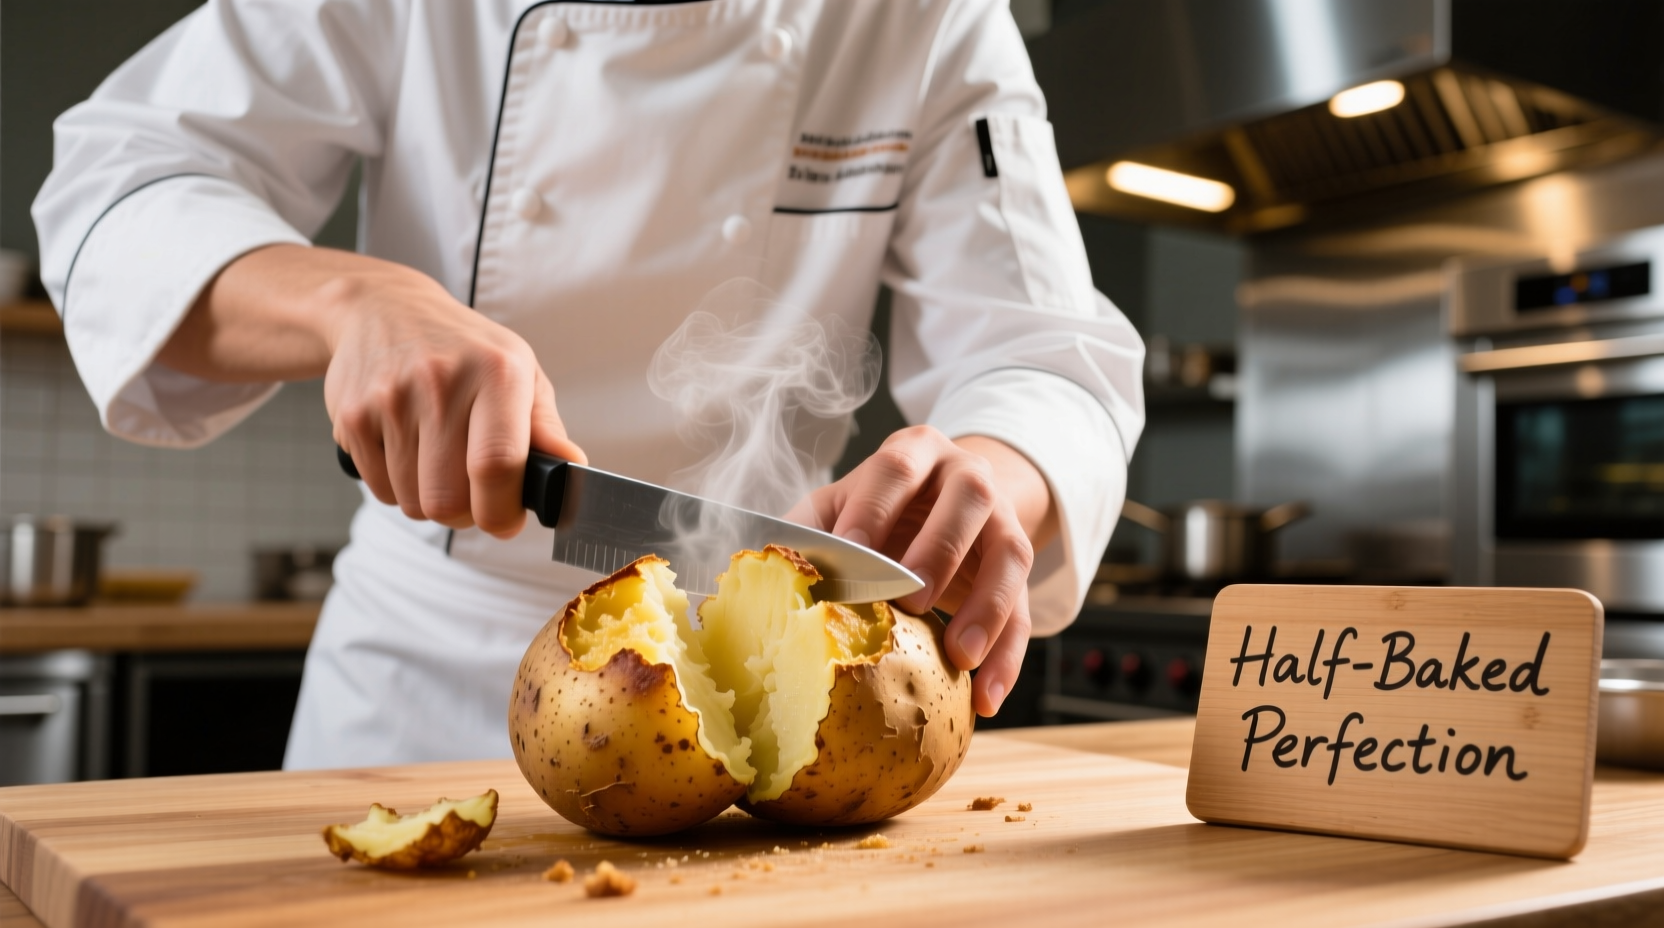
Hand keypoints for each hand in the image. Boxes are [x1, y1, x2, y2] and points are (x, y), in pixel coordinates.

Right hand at [159, 245, 585, 536]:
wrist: (383, 309)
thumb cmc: (464, 349)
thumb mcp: (519, 372)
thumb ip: (545, 428)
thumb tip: (572, 470)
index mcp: (497, 372)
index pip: (496, 465)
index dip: (502, 511)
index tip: (507, 520)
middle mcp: (441, 383)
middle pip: (448, 500)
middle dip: (466, 513)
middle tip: (473, 492)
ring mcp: (391, 400)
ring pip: (413, 503)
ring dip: (430, 499)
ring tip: (438, 461)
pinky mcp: (352, 417)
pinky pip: (380, 491)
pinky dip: (398, 487)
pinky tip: (408, 450)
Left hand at [786, 426, 1057, 715]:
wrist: (945, 498)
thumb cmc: (877, 509)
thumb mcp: (839, 506)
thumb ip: (808, 532)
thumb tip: (767, 570)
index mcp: (914, 452)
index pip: (896, 471)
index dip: (874, 511)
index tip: (853, 557)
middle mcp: (966, 475)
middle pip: (967, 500)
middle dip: (939, 551)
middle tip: (912, 602)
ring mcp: (1002, 519)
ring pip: (1009, 554)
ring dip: (986, 607)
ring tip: (960, 656)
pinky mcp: (1019, 567)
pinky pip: (1024, 611)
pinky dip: (1008, 657)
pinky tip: (987, 696)